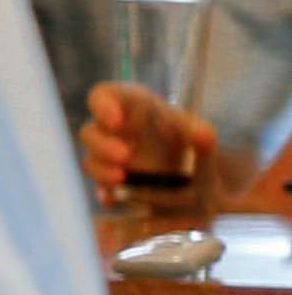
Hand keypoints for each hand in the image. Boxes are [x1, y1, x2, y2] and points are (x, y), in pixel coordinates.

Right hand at [88, 81, 236, 202]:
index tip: (115, 122)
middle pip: (90, 132)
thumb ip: (198, 130)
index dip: (102, 106)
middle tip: (125, 156)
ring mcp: (108, 158)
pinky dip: (107, 195)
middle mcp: (112, 131)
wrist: (192, 172)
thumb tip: (205, 135)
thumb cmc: (185, 137)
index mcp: (128, 107)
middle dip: (102, 145)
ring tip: (122, 179)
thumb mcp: (195, 131)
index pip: (103, 95)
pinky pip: (101, 189)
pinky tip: (116, 199)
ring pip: (91, 161)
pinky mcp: (111, 183)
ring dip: (102, 170)